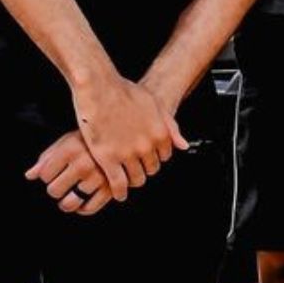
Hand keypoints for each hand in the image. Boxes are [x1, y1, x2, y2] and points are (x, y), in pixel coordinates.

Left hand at [25, 131, 116, 215]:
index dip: (47, 175)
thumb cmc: (91, 139)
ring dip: (67, 203)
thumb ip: (47, 158)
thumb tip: (29, 176)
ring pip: (70, 203)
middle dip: (56, 189)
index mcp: (70, 150)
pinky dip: (83, 209)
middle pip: (54, 191)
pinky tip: (83, 202)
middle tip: (64, 183)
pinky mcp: (111, 187)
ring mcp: (98, 177)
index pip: (44, 176)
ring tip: (70, 196)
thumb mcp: (67, 141)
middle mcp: (83, 164)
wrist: (123, 135)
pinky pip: (89, 208)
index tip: (56, 171)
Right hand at [70, 74, 186, 202]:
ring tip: (127, 180)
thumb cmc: (126, 93)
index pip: (165, 156)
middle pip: (151, 168)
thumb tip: (183, 146)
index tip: (148, 158)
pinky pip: (118, 183)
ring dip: (133, 181)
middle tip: (136, 169)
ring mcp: (128, 154)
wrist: (100, 89)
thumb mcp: (155, 106)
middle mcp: (147, 145)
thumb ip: (171, 127)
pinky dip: (119, 191)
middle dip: (145, 169)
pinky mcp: (108, 159)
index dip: (156, 158)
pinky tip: (119, 193)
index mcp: (161, 133)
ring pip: (136, 178)